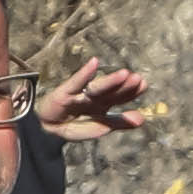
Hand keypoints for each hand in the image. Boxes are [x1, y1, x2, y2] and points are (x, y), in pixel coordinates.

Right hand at [38, 61, 157, 140]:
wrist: (48, 129)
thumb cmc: (75, 125)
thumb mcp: (99, 127)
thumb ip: (119, 122)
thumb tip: (142, 118)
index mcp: (103, 104)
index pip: (120, 97)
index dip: (131, 92)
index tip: (144, 85)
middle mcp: (93, 97)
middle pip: (111, 91)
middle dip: (124, 86)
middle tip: (138, 79)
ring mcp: (80, 94)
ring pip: (97, 88)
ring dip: (110, 82)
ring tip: (124, 75)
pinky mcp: (65, 93)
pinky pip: (75, 83)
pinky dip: (84, 74)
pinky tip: (94, 63)